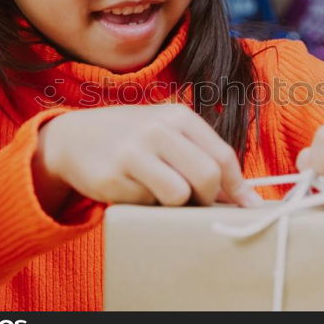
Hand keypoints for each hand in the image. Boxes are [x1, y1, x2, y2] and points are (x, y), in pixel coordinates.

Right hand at [34, 103, 263, 207]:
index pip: (222, 155)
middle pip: (207, 176)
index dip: (239, 187)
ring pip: (178, 195)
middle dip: (208, 198)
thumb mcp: (168, 134)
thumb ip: (202, 156)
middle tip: (197, 202)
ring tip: (161, 193)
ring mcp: (132, 152)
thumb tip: (244, 198)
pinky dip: (144, 205)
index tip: (249, 207)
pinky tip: (131, 188)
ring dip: (176, 205)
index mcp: (177, 116)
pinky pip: (145, 204)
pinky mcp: (111, 178)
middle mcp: (156, 129)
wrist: (73, 138)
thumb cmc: (133, 139)